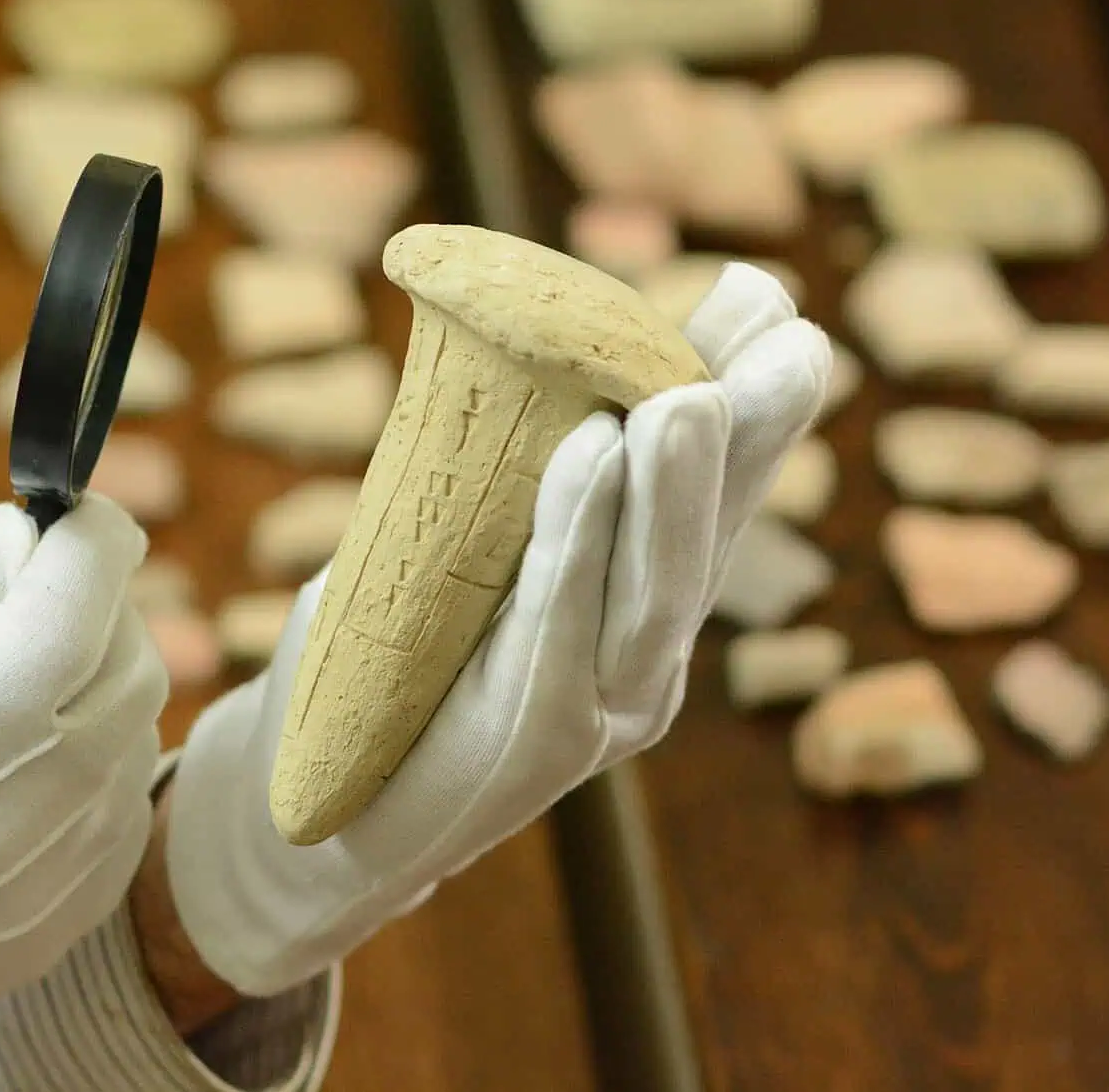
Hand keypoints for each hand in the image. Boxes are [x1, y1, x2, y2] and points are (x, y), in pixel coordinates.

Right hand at [0, 495, 168, 1089]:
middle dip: (91, 596)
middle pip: (124, 664)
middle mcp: (19, 822)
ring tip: (9, 666)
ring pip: (136, 727)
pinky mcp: (65, 915)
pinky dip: (97, 744)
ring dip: (95, 670)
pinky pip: (125, 797)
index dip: (86, 540)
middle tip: (24, 578)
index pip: (70, 614)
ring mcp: (52, 881)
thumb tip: (16, 533)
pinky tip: (23, 743)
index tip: (67, 509)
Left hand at [164, 262, 830, 995]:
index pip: (707, 499)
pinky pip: (560, 623)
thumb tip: (511, 339)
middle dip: (753, 434)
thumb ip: (505, 477)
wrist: (322, 810)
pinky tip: (593, 455)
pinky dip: (580, 537)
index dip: (745, 407)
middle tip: (786, 330)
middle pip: (709, 537)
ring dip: (676, 485)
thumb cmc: (391, 666)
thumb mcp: (458, 552)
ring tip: (690, 389)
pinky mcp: (532, 741)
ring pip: (654, 587)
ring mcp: (598, 710)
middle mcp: (639, 661)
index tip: (765, 298)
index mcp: (632, 609)